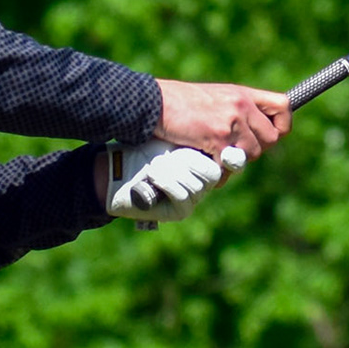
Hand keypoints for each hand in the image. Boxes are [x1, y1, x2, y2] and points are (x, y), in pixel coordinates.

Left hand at [103, 142, 225, 222]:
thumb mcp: (172, 139)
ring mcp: (193, 198)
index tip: (216, 150)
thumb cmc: (143, 151)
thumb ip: (196, 139)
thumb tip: (220, 135)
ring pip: (196, 186)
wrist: (118, 170)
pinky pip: (183, 196)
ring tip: (154, 167)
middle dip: (187, 161)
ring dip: (171, 172)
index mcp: (206, 160)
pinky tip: (152, 177)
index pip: (230, 163)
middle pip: (212, 174)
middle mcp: (203, 182)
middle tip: (164, 157)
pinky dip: (167, 183)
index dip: (226, 159)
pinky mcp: (180, 212)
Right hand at [155, 80, 290, 157]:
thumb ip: (237, 111)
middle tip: (233, 151)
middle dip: (254, 150)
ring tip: (214, 156)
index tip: (269, 136)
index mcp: (243, 94)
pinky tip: (204, 162)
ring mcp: (231, 122)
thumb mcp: (216, 97)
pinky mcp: (217, 138)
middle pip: (270, 139)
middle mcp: (241, 106)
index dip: (281, 126)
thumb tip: (253, 136)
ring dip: (234, 162)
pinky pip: (228, 165)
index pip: (283, 107)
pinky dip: (217, 172)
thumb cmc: (180, 103)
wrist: (153, 103)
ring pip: (250, 155)